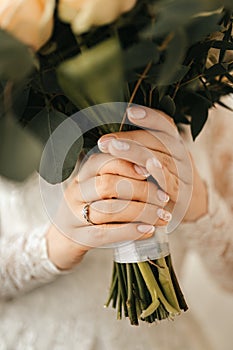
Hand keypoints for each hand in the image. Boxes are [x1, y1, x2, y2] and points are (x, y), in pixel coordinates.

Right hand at [46, 152, 170, 269]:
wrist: (61, 240)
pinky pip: (105, 233)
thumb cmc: (89, 209)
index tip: (150, 170)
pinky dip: (130, 231)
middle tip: (163, 198)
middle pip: (108, 185)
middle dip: (140, 190)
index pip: (103, 161)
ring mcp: (74, 215)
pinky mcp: (78, 238)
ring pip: (109, 209)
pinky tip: (148, 230)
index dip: (128, 164)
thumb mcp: (98, 189)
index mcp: (82, 174)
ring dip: (142, 212)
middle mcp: (75, 191)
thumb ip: (118, 177)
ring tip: (162, 216)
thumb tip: (154, 171)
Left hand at [98, 106, 207, 227]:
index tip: (130, 112)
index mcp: (174, 142)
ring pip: (163, 158)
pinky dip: (160, 173)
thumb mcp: (156, 159)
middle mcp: (181, 155)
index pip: (165, 124)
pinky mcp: (182, 193)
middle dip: (131, 138)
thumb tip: (111, 135)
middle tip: (106, 140)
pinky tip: (146, 166)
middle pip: (160, 141)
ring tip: (114, 148)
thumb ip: (140, 146)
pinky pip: (171, 181)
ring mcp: (183, 174)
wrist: (188, 205)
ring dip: (136, 152)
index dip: (149, 117)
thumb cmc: (162, 178)